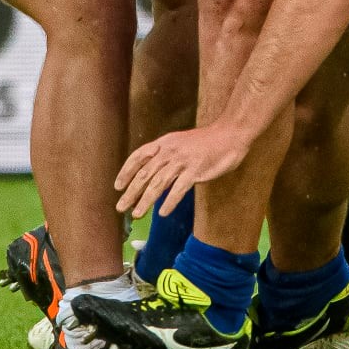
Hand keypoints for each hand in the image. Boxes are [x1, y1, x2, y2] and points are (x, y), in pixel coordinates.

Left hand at [115, 122, 253, 216]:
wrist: (230, 134)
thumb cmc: (206, 141)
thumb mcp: (180, 142)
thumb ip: (166, 155)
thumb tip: (151, 174)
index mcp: (164, 142)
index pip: (139, 156)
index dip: (126, 171)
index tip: (117, 186)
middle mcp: (170, 151)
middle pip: (145, 173)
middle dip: (131, 192)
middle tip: (121, 207)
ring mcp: (183, 161)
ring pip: (158, 183)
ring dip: (146, 200)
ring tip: (137, 214)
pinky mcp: (196, 170)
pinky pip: (179, 188)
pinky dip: (169, 201)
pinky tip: (163, 212)